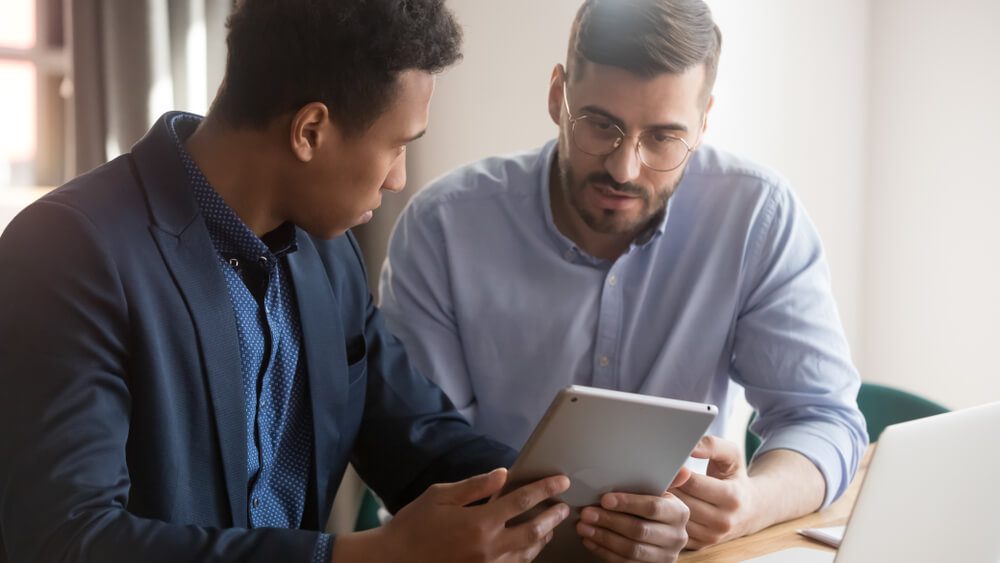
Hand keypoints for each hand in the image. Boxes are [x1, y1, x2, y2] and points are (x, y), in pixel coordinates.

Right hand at [370, 468, 570, 561]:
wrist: (394, 560)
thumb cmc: (414, 525)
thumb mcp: (441, 495)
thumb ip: (476, 486)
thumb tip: (504, 475)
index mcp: (480, 522)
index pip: (522, 501)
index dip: (545, 489)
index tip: (560, 481)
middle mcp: (489, 547)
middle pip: (534, 531)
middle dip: (553, 516)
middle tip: (563, 506)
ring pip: (527, 553)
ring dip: (543, 537)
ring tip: (550, 525)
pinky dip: (526, 554)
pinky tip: (528, 545)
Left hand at [574, 472, 692, 561]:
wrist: (662, 536)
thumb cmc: (656, 509)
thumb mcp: (661, 494)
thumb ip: (665, 481)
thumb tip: (681, 469)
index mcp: (679, 513)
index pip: (653, 508)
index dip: (628, 503)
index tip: (605, 499)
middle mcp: (676, 537)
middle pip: (639, 530)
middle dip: (609, 521)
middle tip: (587, 513)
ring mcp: (664, 556)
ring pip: (630, 549)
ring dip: (603, 537)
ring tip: (584, 526)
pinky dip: (604, 551)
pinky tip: (590, 540)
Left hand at [668, 435, 756, 549]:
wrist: (750, 510)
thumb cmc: (735, 477)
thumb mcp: (732, 456)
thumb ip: (712, 445)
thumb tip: (691, 445)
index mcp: (732, 497)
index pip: (693, 484)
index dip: (677, 472)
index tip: (667, 463)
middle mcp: (724, 521)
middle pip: (683, 501)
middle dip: (668, 487)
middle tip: (655, 475)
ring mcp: (712, 536)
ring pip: (677, 518)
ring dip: (664, 504)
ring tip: (657, 489)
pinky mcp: (701, 545)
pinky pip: (676, 530)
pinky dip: (666, 519)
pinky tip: (662, 506)